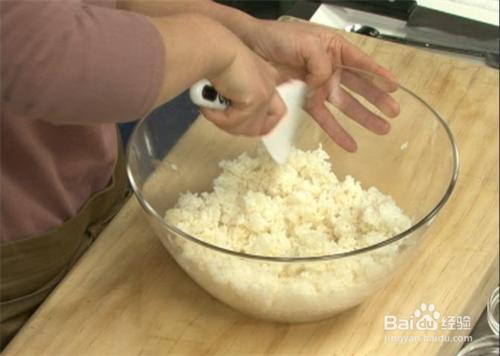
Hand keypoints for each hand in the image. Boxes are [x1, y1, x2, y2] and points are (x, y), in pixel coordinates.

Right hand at [149, 14, 285, 136]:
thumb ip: (233, 96)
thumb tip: (224, 113)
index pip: (276, 112)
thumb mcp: (227, 79)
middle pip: (264, 126)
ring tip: (209, 108)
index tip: (240, 124)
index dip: (260, 124)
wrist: (212, 47)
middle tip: (220, 117)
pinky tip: (207, 105)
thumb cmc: (212, 56)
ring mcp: (265, 93)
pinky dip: (217, 117)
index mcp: (266, 78)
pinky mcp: (256, 99)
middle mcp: (270, 85)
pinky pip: (234, 122)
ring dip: (224, 123)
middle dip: (239, 128)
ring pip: (247, 128)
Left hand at [245, 20, 400, 151]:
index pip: (361, 63)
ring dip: (364, 117)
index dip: (378, 75)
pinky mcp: (305, 101)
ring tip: (382, 129)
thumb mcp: (306, 43)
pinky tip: (350, 143)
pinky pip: (324, 118)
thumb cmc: (277, 39)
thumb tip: (325, 84)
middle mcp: (329, 68)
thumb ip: (321, 64)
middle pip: (359, 86)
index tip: (395, 87)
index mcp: (333, 49)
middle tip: (394, 112)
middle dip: (377, 99)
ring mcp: (318, 86)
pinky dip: (337, 131)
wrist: (250, 49)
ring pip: (346, 105)